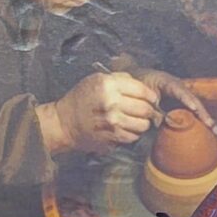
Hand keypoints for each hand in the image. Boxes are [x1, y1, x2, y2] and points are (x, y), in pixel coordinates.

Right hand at [46, 72, 160, 154]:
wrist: (65, 122)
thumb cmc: (81, 99)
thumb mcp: (96, 80)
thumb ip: (120, 79)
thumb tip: (142, 85)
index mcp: (108, 85)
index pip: (142, 90)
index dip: (151, 96)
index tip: (152, 99)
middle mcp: (111, 102)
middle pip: (146, 108)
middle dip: (148, 110)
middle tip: (144, 111)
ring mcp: (112, 121)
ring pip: (143, 125)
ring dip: (142, 123)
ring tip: (134, 120)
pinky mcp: (112, 136)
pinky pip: (134, 136)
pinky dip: (133, 134)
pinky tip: (125, 129)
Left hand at [131, 68, 216, 135]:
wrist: (139, 80)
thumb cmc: (140, 87)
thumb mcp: (144, 96)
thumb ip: (152, 109)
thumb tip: (163, 124)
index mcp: (167, 81)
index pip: (179, 90)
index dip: (186, 99)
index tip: (193, 107)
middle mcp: (179, 88)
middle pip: (193, 100)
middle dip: (202, 113)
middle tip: (210, 125)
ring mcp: (183, 96)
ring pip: (196, 107)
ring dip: (206, 120)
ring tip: (215, 132)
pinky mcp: (183, 103)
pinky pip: (193, 113)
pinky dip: (200, 122)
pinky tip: (209, 131)